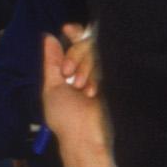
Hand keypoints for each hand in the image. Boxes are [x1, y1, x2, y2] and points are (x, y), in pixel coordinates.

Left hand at [40, 26, 109, 166]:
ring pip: (98, 52)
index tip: (68, 29)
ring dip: (85, 67)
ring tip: (82, 89)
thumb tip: (49, 36)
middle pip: (86, 43)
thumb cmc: (65, 117)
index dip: (74, 33)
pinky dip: (96, 76)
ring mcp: (104, 73)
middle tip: (69, 75)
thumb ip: (51, 62)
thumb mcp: (51, 88)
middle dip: (76, 55)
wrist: (85, 137)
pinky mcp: (117, 79)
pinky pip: (109, 63)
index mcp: (73, 69)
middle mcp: (89, 68)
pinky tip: (92, 92)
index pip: (76, 42)